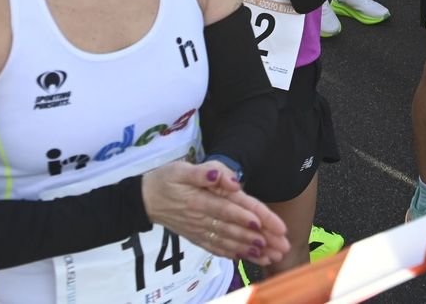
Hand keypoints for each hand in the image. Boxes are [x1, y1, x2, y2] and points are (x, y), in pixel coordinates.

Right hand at [141, 160, 289, 265]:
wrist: (144, 200)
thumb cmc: (166, 179)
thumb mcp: (183, 168)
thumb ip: (208, 172)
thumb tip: (233, 181)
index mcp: (201, 199)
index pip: (230, 208)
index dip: (248, 217)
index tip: (265, 226)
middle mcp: (203, 218)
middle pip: (235, 229)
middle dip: (260, 238)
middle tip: (282, 246)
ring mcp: (200, 230)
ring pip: (230, 242)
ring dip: (252, 250)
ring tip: (273, 256)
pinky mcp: (197, 237)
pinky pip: (218, 248)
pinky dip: (234, 254)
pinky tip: (250, 257)